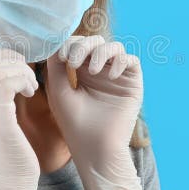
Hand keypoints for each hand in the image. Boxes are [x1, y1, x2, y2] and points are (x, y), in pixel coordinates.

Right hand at [0, 48, 42, 189]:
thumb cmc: (10, 149)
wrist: (10, 182)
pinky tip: (30, 91)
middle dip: (13, 62)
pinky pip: (8, 82)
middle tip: (27, 75)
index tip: (17, 67)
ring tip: (30, 86)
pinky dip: (23, 80)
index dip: (0, 57)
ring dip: (21, 71)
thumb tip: (10, 65)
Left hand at [45, 35, 145, 189]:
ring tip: (93, 70)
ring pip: (114, 46)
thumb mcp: (59, 90)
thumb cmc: (74, 124)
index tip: (63, 58)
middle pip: (95, 41)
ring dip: (101, 52)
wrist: (95, 148)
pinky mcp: (132, 83)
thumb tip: (56, 42)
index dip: (70, 45)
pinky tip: (109, 76)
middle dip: (83, 46)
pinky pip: (131, 60)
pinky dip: (121, 62)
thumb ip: (56, 65)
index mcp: (82, 73)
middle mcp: (101, 72)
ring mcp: (117, 76)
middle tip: (74, 63)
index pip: (78, 46)